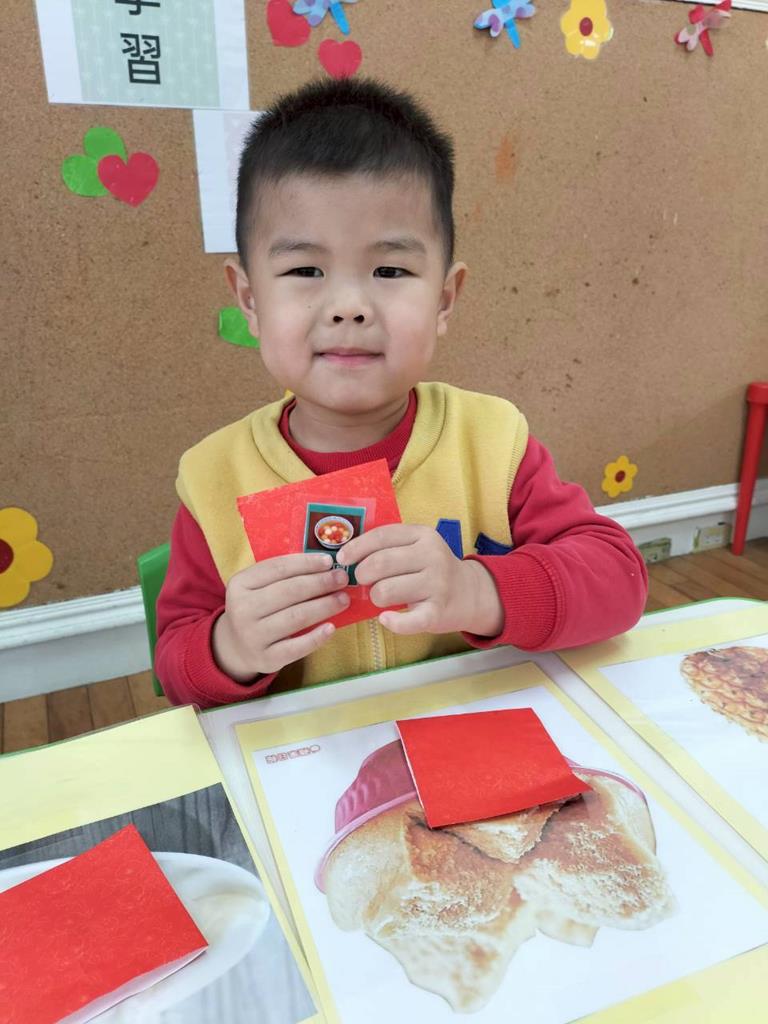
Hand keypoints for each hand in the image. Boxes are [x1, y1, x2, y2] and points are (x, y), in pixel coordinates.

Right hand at [212, 554, 349, 680]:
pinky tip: (331, 628)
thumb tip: (326, 566)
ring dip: (324, 606)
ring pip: (295, 617)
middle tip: (342, 578)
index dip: (306, 563)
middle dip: (320, 583)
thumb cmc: (258, 609)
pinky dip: (316, 637)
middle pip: (289, 591)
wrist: (237, 647)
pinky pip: (296, 648)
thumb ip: (285, 575)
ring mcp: (252, 636)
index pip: (278, 568)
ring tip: (343, 599)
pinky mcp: (266, 659)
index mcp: (240, 584)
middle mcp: (242, 610)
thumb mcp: (258, 587)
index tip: (329, 561)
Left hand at [338, 524, 503, 636]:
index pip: (381, 536)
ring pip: (385, 590)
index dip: (356, 547)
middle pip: (380, 563)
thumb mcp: (417, 547)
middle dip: (362, 574)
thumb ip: (388, 546)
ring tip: (381, 597)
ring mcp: (437, 585)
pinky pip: (405, 621)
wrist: (469, 593)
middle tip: (362, 581)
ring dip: (374, 597)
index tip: (343, 558)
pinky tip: (386, 619)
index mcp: (423, 536)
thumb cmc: (431, 570)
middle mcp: (432, 556)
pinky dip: (391, 622)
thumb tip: (345, 555)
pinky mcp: (437, 613)